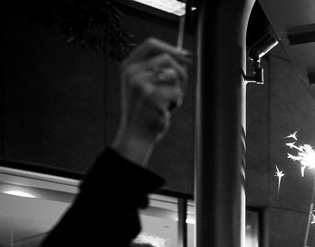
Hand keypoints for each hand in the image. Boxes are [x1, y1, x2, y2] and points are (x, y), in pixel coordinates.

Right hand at [112, 38, 189, 165]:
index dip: (171, 47)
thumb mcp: (147, 84)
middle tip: (182, 85)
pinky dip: (176, 102)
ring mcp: (141, 84)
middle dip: (180, 70)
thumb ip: (160, 69)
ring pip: (174, 75)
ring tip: (168, 100)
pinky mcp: (152, 97)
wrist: (136, 134)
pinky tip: (165, 110)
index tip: (186, 56)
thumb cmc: (146, 109)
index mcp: (128, 66)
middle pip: (167, 57)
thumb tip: (186, 56)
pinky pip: (176, 92)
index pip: (151, 44)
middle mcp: (132, 72)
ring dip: (178, 88)